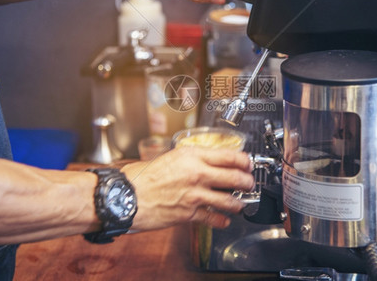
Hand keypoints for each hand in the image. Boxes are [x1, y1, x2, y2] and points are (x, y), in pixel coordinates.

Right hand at [121, 146, 254, 229]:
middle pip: (235, 177)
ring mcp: (195, 195)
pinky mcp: (189, 214)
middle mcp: (197, 173)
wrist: (126, 196)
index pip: (230, 156)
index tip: (248, 163)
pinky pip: (214, 218)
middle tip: (249, 183)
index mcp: (192, 156)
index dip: (245, 160)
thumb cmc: (141, 177)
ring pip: (229, 200)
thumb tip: (205, 161)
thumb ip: (190, 159)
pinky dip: (222, 220)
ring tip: (239, 204)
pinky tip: (224, 219)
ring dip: (238, 203)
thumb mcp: (169, 157)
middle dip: (248, 182)